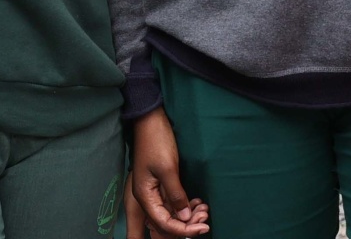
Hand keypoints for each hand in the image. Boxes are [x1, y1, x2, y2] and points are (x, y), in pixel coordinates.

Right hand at [129, 108, 207, 236]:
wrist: (150, 121)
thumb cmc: (156, 142)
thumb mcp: (169, 169)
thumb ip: (176, 195)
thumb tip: (184, 217)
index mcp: (144, 196)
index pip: (164, 223)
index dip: (183, 229)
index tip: (203, 227)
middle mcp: (147, 197)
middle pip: (167, 222)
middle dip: (187, 223)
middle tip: (205, 217)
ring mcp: (153, 191)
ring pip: (171, 213)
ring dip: (188, 214)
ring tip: (204, 209)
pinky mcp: (160, 184)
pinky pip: (172, 203)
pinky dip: (185, 204)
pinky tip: (198, 202)